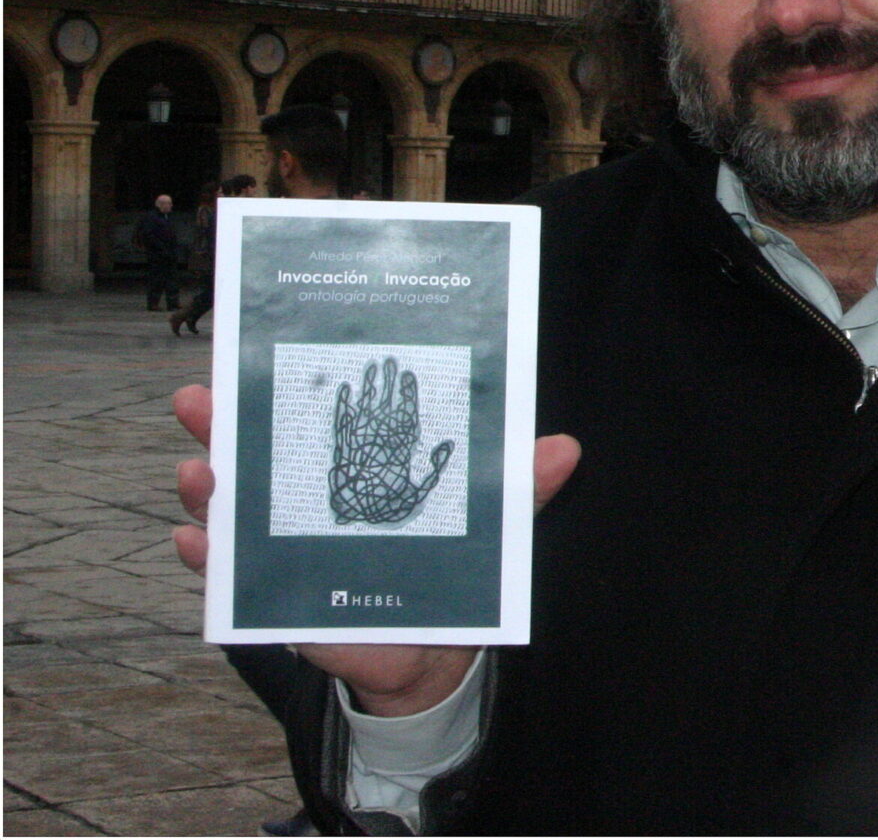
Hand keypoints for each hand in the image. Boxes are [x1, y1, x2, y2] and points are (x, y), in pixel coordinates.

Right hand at [172, 384, 580, 716]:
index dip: (288, 380)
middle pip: (258, 449)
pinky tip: (196, 546)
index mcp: (358, 463)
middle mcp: (311, 493)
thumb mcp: (490, 524)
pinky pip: (231, 579)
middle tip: (198, 398)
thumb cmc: (451, 567)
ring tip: (199, 474)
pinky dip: (210, 563)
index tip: (255, 345)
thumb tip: (566, 450)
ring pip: (234, 508)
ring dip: (208, 490)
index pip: (320, 412)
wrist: (434, 649)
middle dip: (223, 421)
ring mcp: (285, 541)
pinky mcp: (277, 596)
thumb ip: (521, 488)